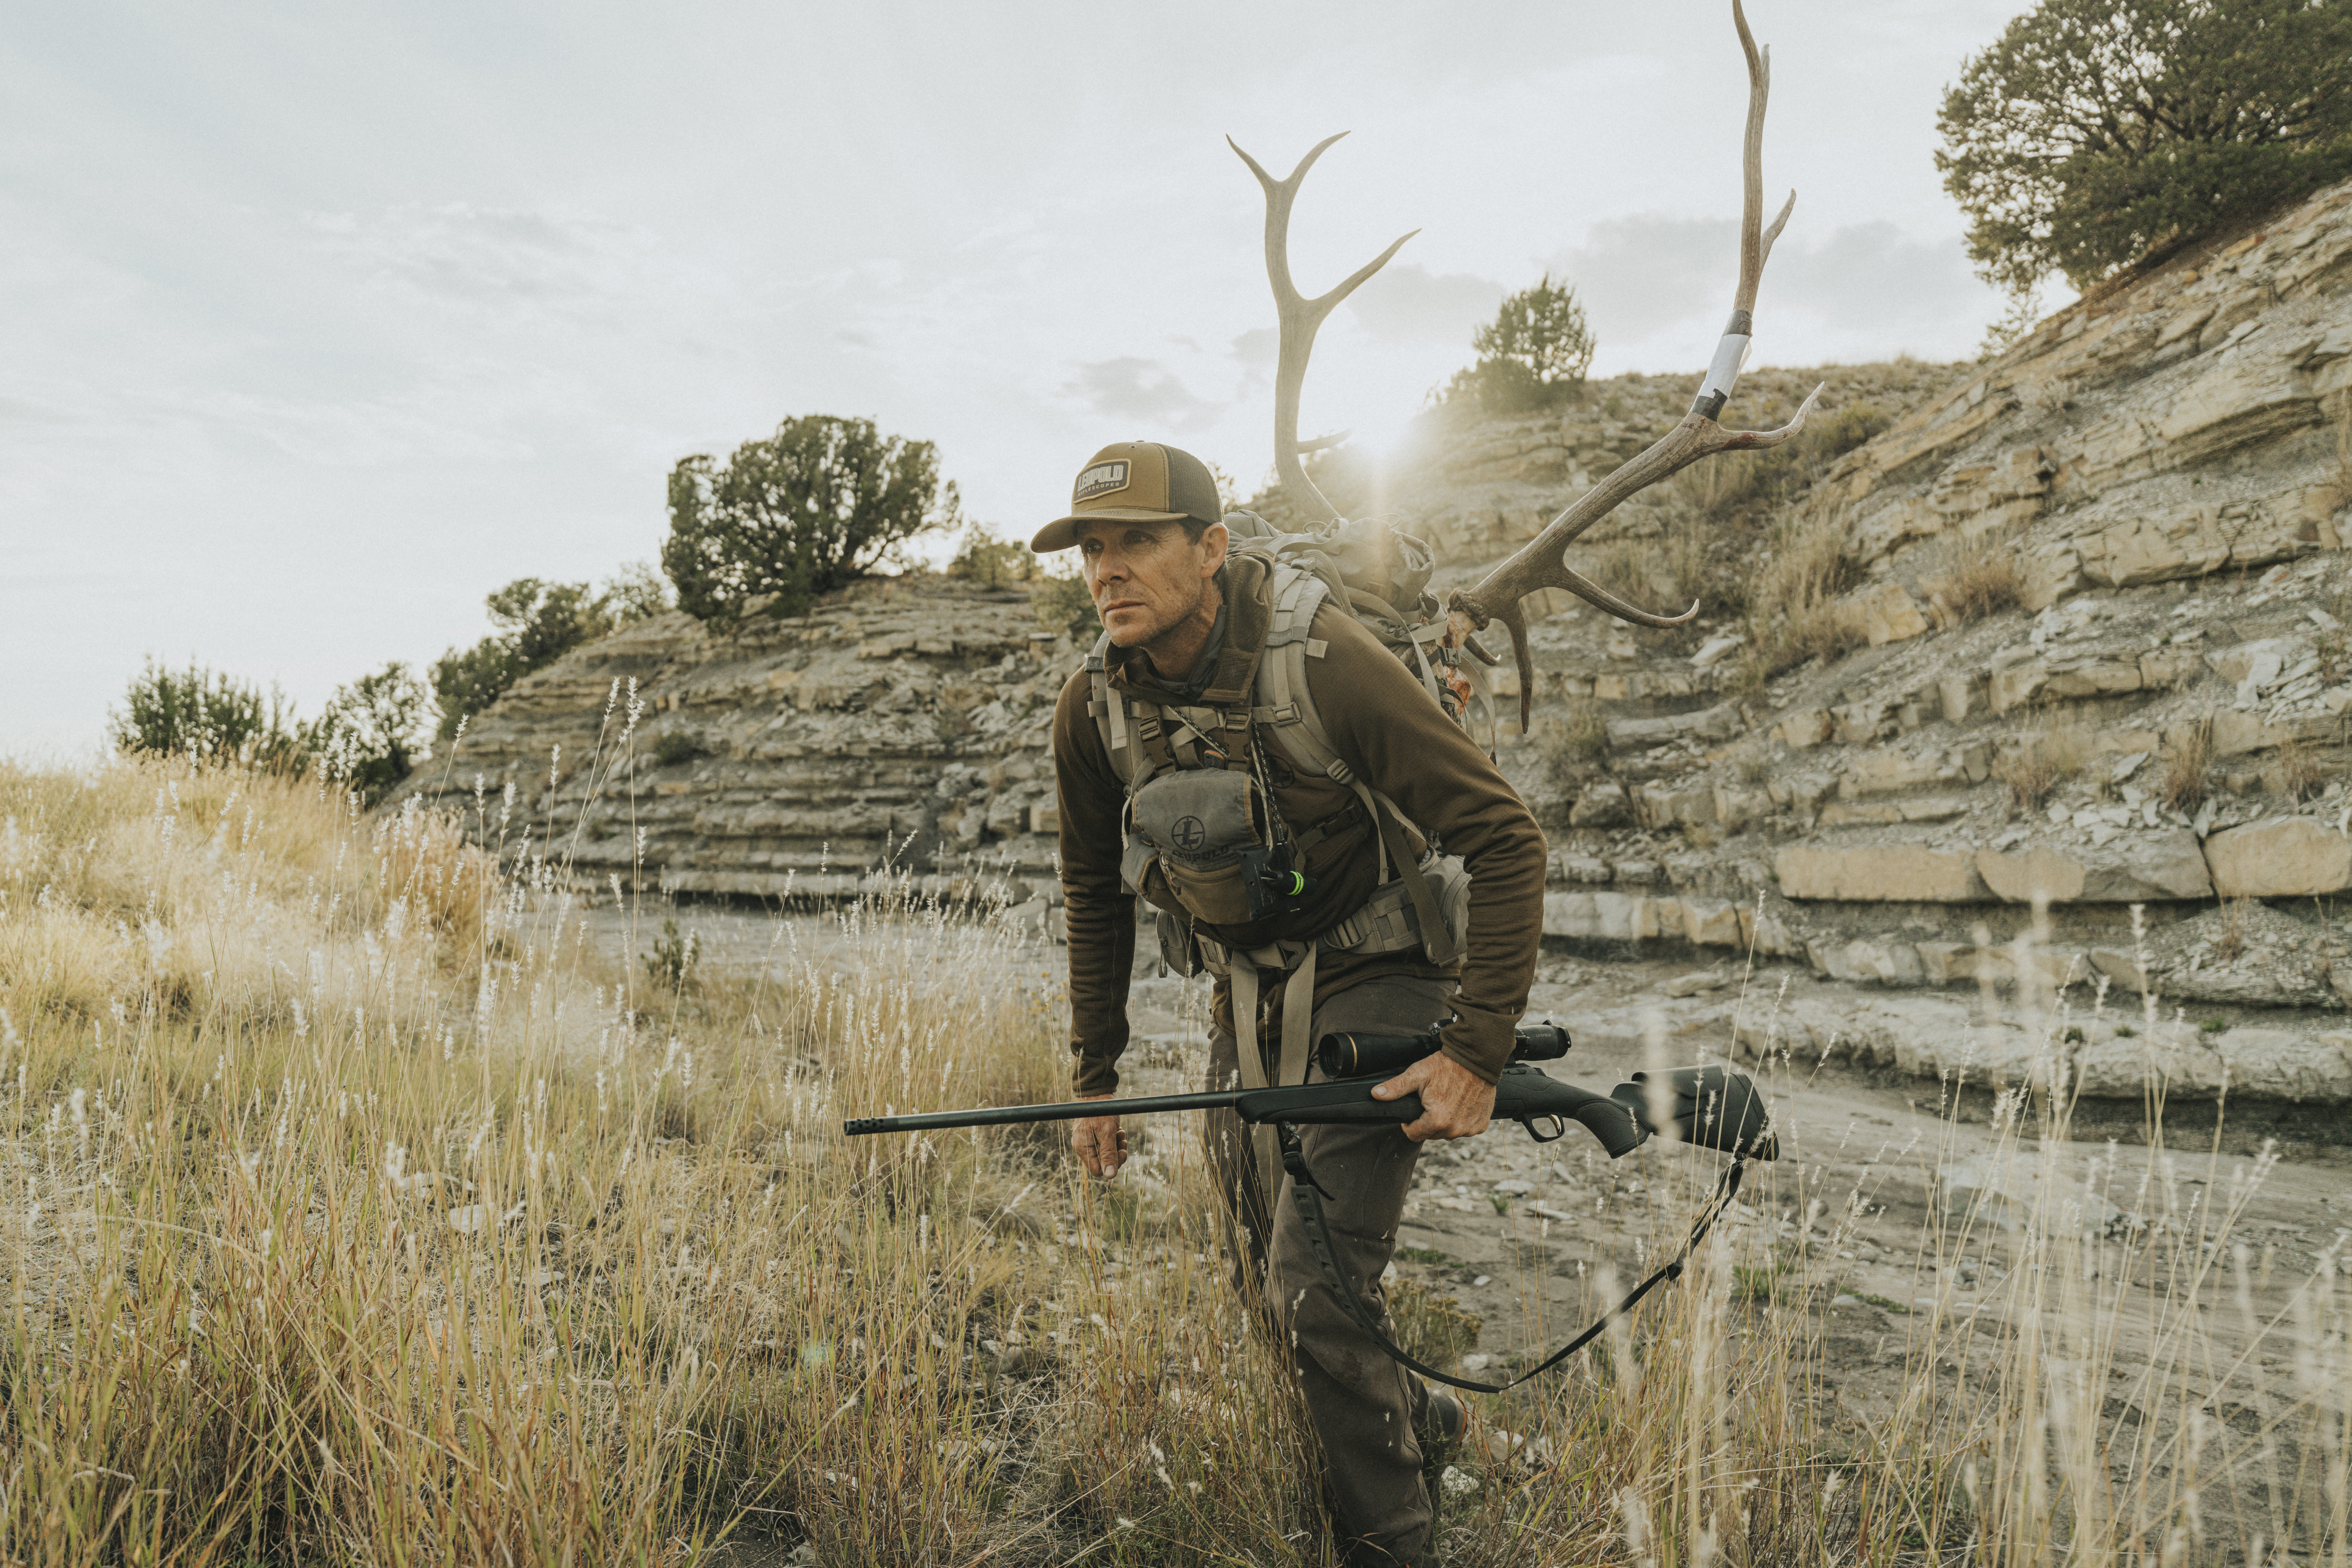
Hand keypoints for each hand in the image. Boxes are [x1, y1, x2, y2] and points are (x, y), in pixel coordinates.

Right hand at [1071, 1095, 1126, 1177]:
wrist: (1096, 1092)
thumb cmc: (1101, 1110)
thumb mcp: (1107, 1132)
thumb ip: (1108, 1154)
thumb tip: (1110, 1175)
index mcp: (1082, 1147)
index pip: (1097, 1170)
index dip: (1112, 1165)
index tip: (1122, 1152)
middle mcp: (1082, 1146)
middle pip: (1102, 1162)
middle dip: (1115, 1153)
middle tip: (1123, 1141)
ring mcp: (1087, 1141)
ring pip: (1104, 1153)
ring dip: (1116, 1145)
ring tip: (1120, 1133)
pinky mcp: (1092, 1136)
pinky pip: (1104, 1144)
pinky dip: (1112, 1139)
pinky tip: (1117, 1130)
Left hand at [1371, 1052, 1495, 1142]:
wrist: (1477, 1058)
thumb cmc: (1447, 1065)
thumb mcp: (1417, 1074)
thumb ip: (1396, 1087)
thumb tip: (1375, 1094)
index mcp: (1437, 1120)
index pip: (1413, 1134)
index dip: (1409, 1122)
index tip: (1414, 1108)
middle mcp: (1455, 1130)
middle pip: (1431, 1134)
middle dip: (1427, 1120)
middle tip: (1431, 1100)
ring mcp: (1469, 1129)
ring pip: (1448, 1132)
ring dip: (1444, 1121)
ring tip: (1446, 1100)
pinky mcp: (1480, 1125)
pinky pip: (1464, 1128)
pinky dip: (1460, 1119)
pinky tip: (1460, 1103)